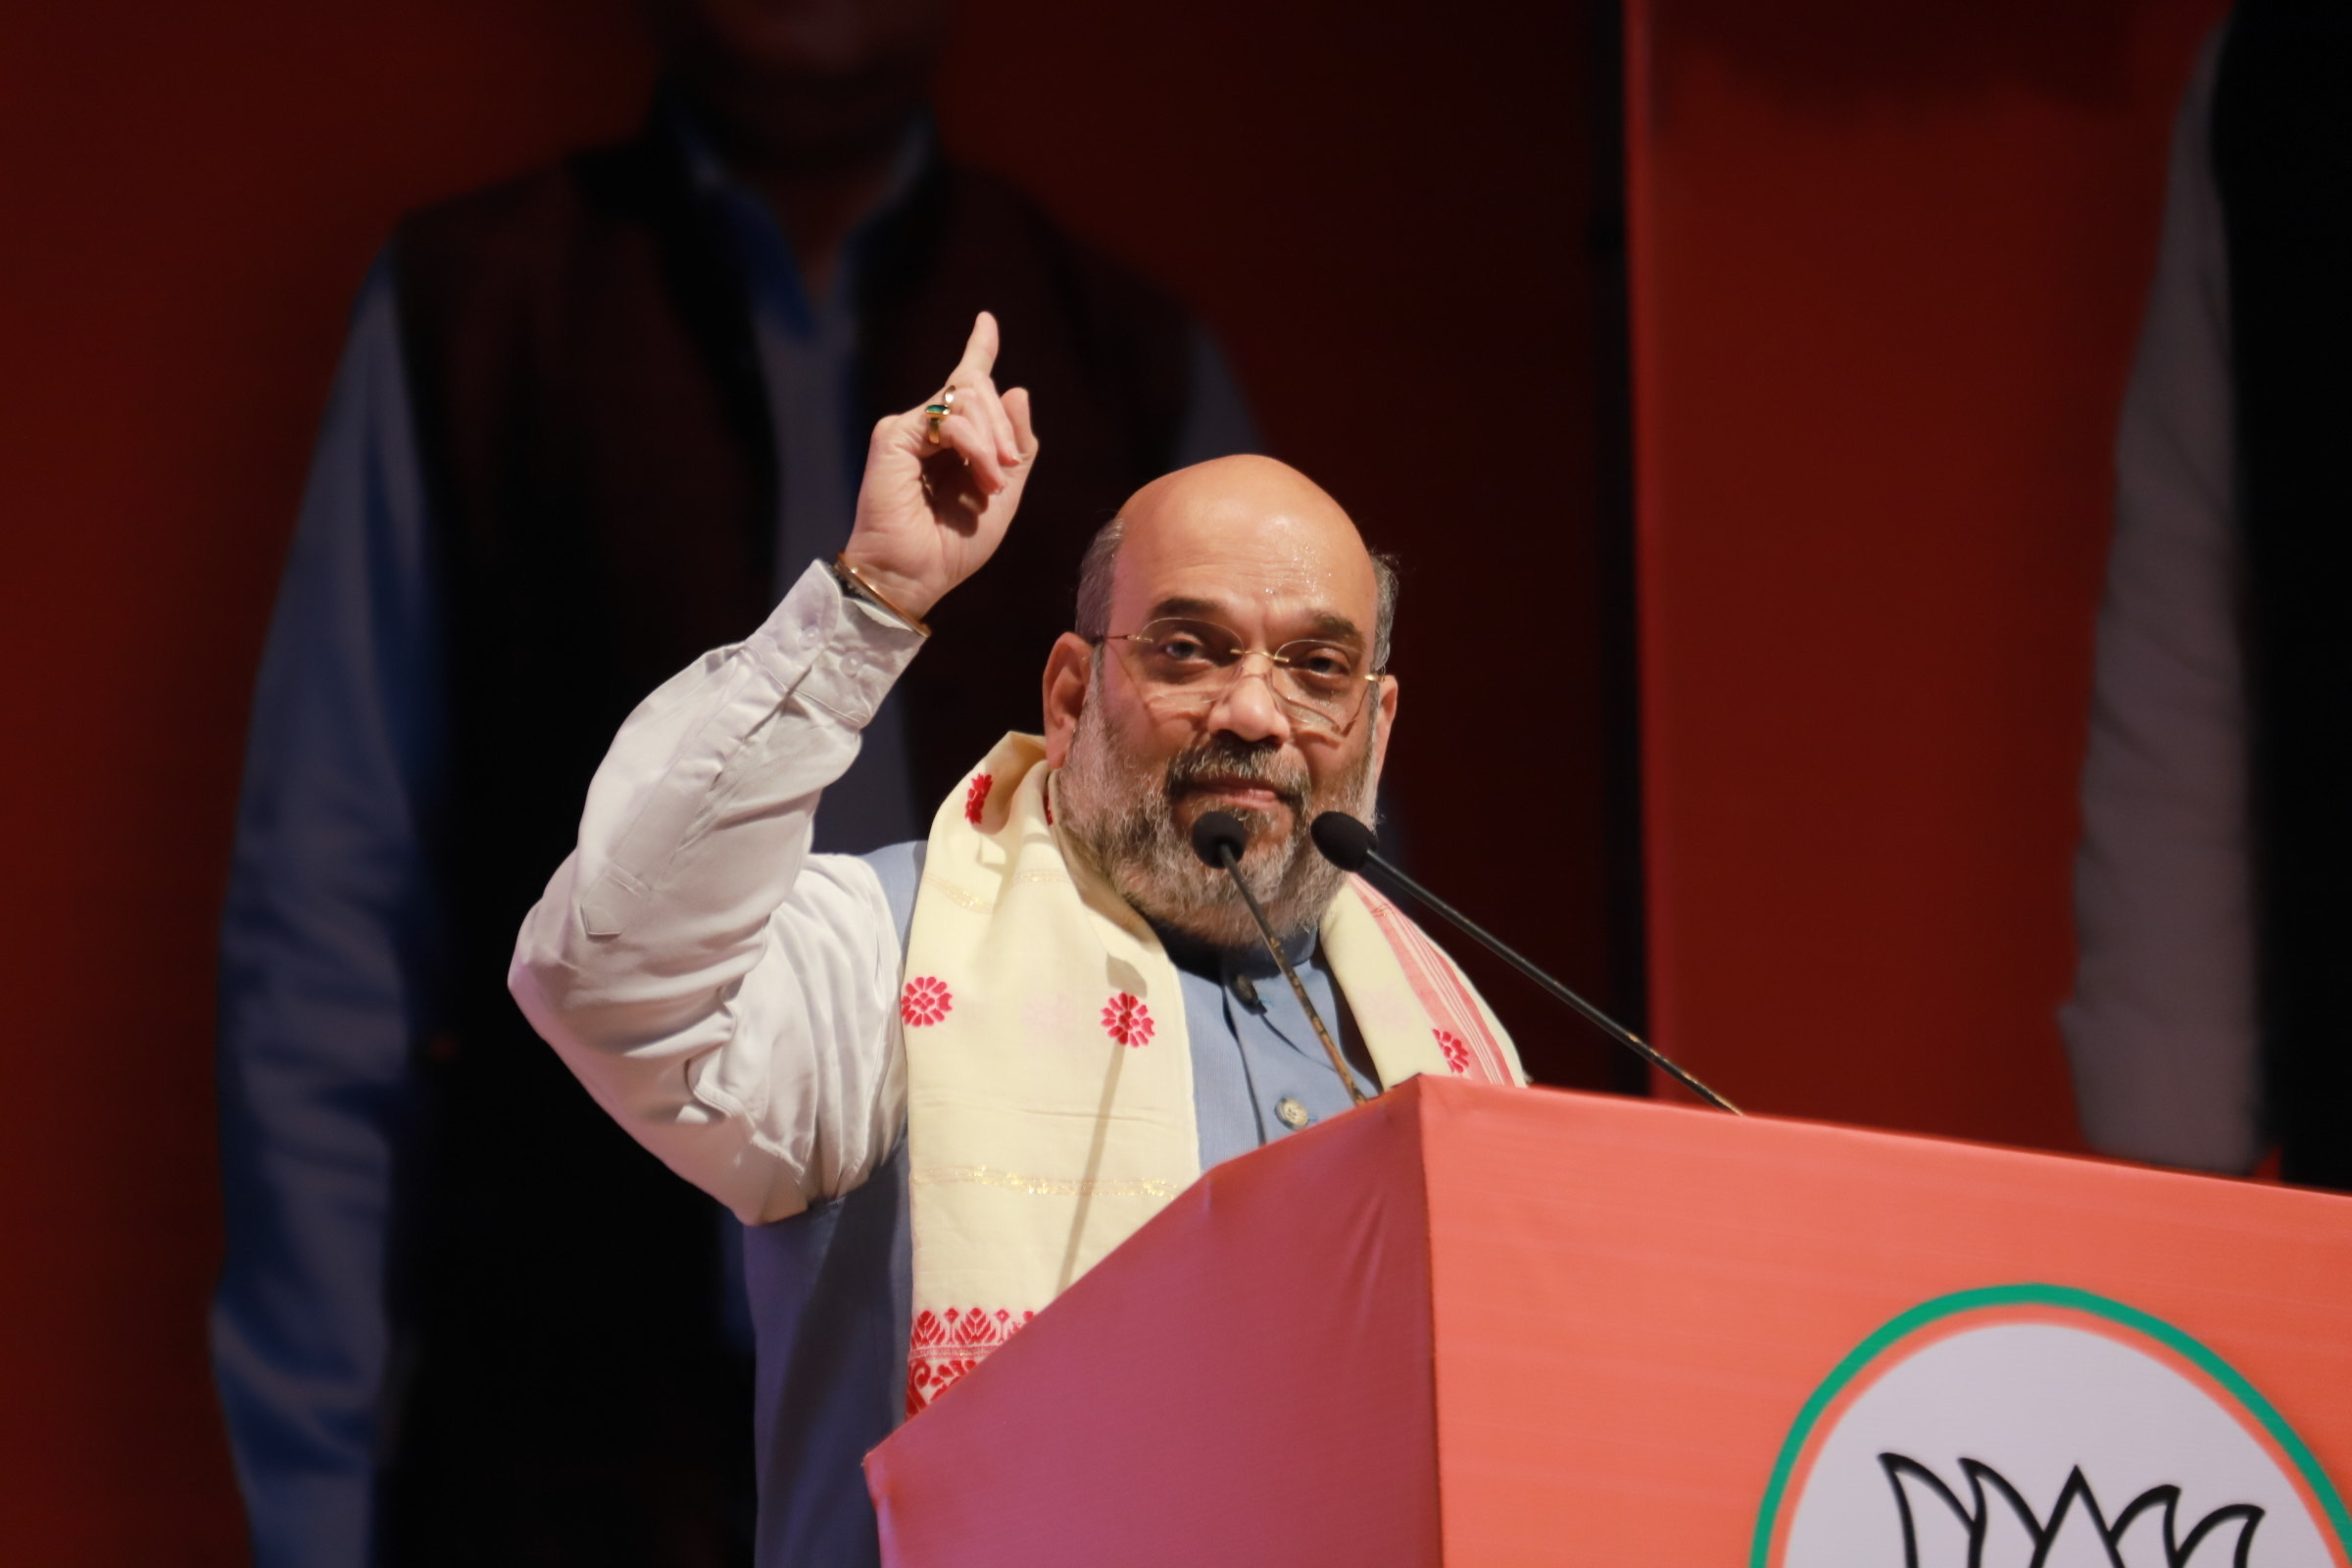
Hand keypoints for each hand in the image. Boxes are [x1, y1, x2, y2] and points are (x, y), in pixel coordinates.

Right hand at [840, 311, 1037, 620]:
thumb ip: (1016, 448)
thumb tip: (1018, 389)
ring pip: (966, 398)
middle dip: (1004, 427)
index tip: (986, 321)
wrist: (913, 575)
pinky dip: (976, 445)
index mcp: (951, 444)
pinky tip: (983, 475)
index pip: (966, 386)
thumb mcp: (1003, 498)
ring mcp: (909, 430)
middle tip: (1007, 472)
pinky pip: (950, 419)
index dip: (978, 349)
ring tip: (994, 482)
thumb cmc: (953, 547)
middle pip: (977, 390)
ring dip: (993, 440)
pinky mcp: (894, 435)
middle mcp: (928, 430)